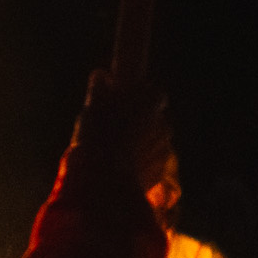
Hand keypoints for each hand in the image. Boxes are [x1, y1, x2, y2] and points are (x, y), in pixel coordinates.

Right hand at [72, 69, 170, 191]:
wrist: (106, 182)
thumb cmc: (98, 138)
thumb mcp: (92, 107)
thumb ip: (99, 88)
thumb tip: (101, 74)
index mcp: (151, 101)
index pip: (154, 93)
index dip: (140, 98)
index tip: (124, 102)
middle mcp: (164, 123)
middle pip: (153, 119)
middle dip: (138, 123)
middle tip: (113, 129)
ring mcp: (165, 150)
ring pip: (152, 143)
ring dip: (138, 145)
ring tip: (113, 153)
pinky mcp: (160, 173)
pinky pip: (150, 164)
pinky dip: (138, 165)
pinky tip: (118, 170)